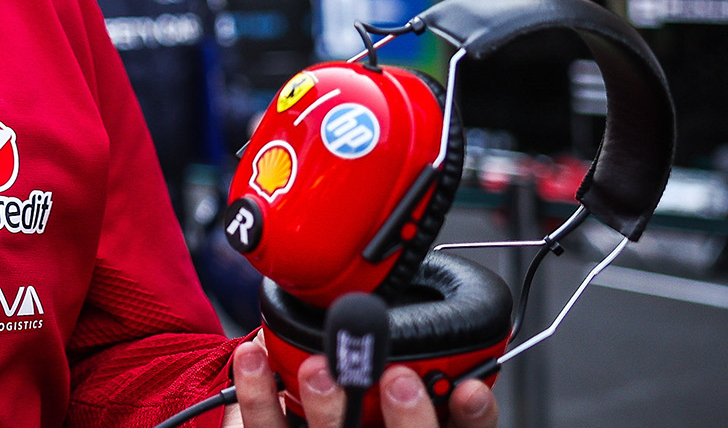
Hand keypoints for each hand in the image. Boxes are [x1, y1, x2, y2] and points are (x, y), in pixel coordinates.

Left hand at [223, 336, 495, 427]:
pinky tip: (253, 359)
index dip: (473, 415)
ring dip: (326, 406)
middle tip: (398, 378)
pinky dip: (257, 393)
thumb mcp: (406, 397)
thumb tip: (429, 310)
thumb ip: (421, 366)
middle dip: (406, 417)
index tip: (469, 388)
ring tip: (318, 369)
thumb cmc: (363, 410)